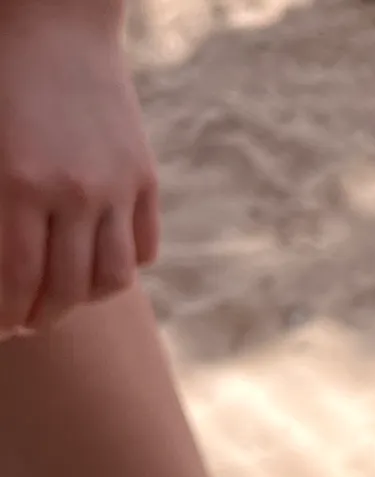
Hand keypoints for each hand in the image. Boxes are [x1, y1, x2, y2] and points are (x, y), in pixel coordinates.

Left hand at [0, 0, 158, 335]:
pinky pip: (141, 247)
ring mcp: (116, 187)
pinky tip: (98, 263)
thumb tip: (6, 268)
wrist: (53, 15)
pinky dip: (121, 265)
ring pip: (111, 278)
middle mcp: (73, 193)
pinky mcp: (144, 178)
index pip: (15, 279)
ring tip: (66, 300)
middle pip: (66, 290)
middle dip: (42, 318)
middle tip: (26, 325)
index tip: (1, 330)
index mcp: (18, 182)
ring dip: (85, 300)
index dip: (7, 315)